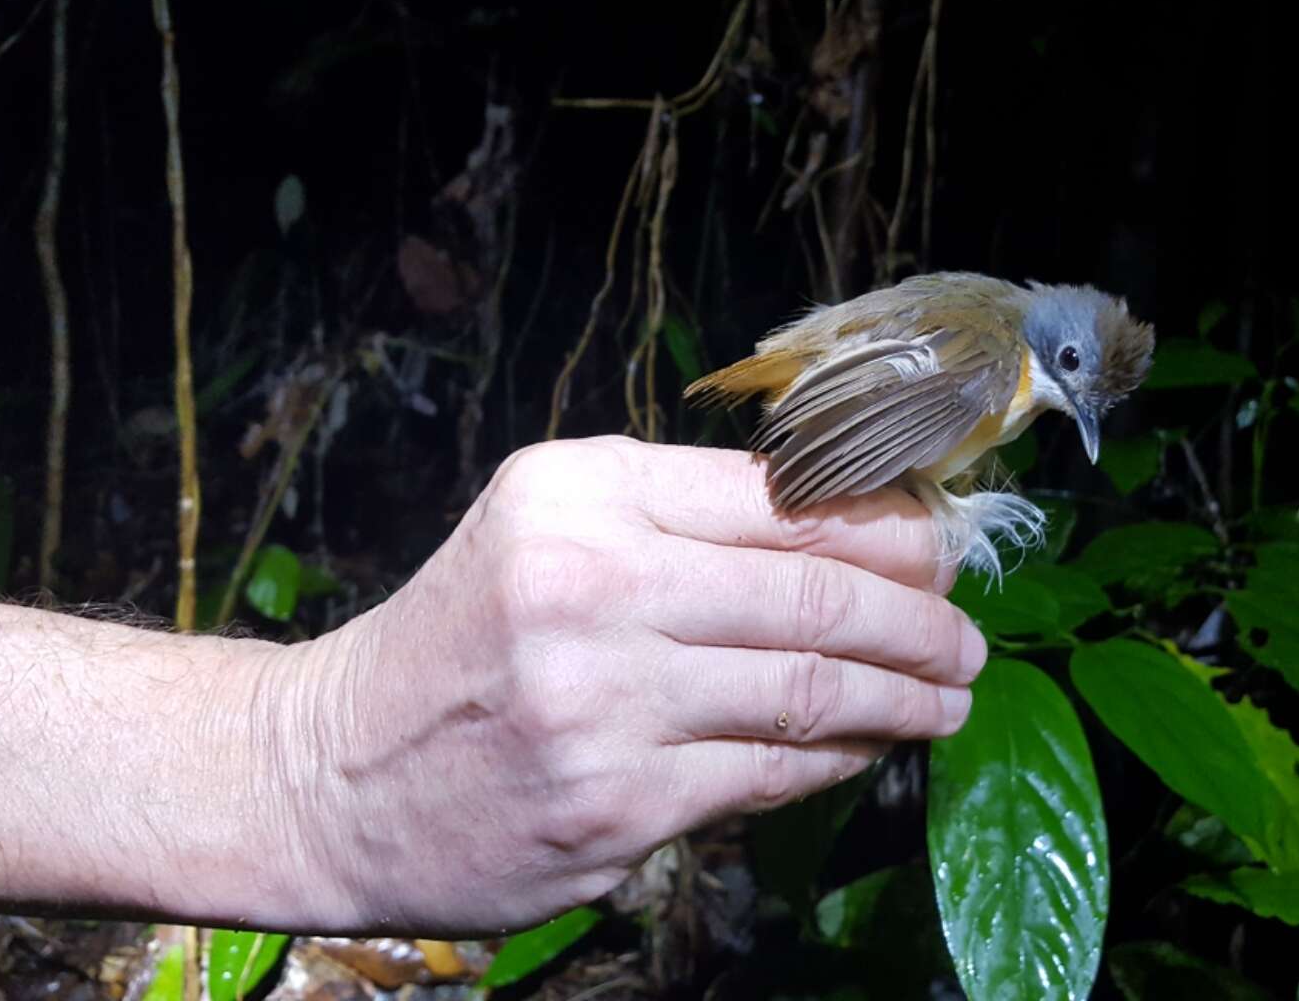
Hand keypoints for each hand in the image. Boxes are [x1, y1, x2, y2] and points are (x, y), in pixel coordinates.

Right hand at [267, 435, 985, 935]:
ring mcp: (601, 704)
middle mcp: (589, 585)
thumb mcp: (548, 527)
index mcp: (580, 492)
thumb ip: (684, 519)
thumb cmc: (464, 635)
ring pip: (807, 693)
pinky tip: (870, 745)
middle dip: (921, 623)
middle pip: (814, 599)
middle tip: (969, 641)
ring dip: (902, 698)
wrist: (329, 769)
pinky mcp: (612, 806)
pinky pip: (767, 775)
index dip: (889, 531)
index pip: (782, 501)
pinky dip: (838, 758)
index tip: (944, 552)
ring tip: (949, 698)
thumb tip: (862, 536)